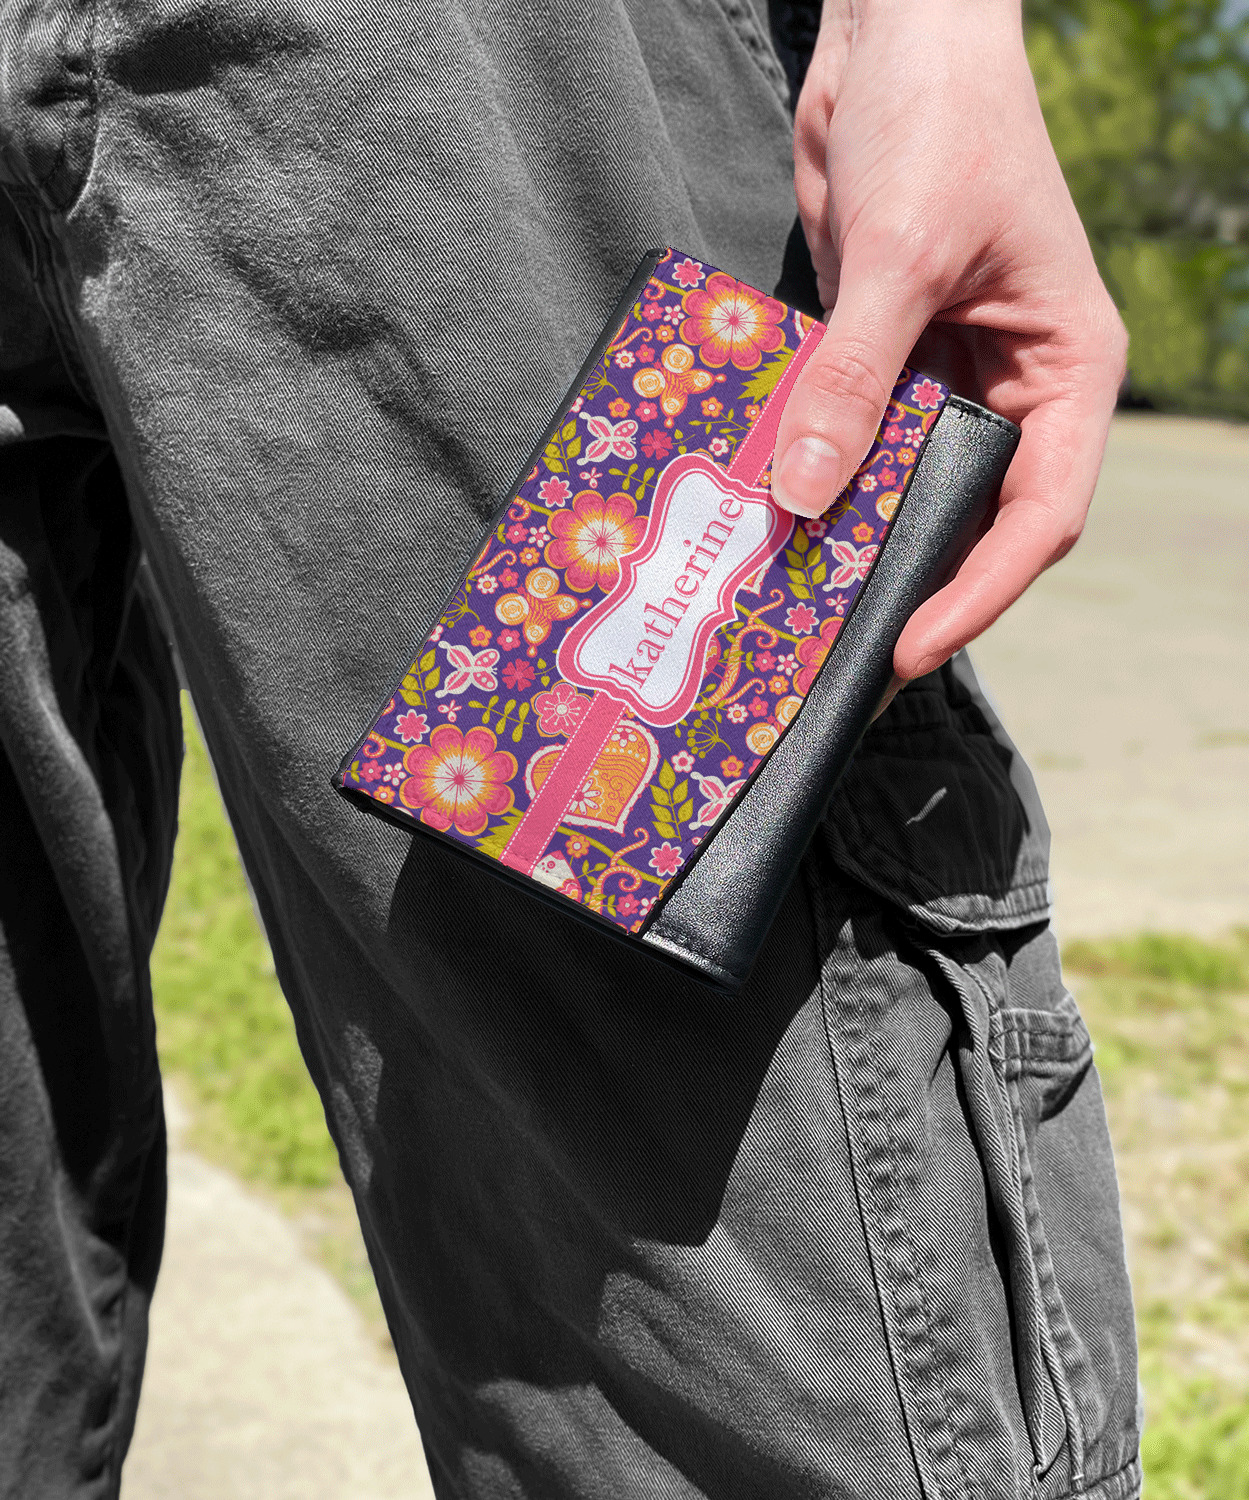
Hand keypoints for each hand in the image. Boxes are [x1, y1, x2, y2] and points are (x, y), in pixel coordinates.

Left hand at [771, 0, 1125, 681]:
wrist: (896, 33)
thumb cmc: (942, 120)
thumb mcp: (901, 253)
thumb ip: (855, 376)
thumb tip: (802, 494)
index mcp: (1065, 370)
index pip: (1039, 512)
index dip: (978, 593)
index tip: (908, 647)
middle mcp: (1011, 387)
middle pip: (970, 516)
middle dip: (911, 581)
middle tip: (836, 652)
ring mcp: (943, 377)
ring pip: (904, 486)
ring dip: (852, 537)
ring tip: (791, 606)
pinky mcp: (880, 359)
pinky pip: (850, 438)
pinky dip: (813, 476)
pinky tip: (764, 518)